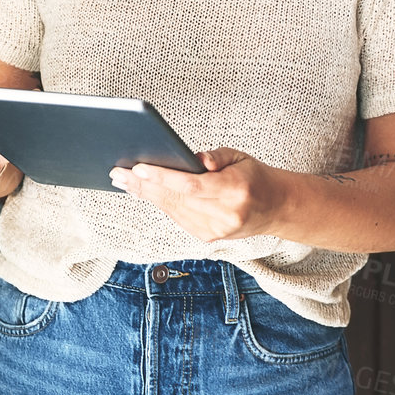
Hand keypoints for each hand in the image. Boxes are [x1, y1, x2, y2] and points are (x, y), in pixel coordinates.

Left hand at [108, 147, 283, 241]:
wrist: (277, 207)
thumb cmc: (255, 176)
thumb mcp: (240, 157)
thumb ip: (216, 156)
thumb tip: (193, 159)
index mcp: (234, 191)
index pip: (190, 185)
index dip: (162, 177)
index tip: (137, 167)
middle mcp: (225, 216)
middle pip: (175, 200)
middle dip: (143, 185)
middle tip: (118, 173)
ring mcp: (216, 231)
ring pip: (172, 210)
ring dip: (146, 195)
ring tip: (124, 180)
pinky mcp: (209, 238)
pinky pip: (178, 218)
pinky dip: (161, 204)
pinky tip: (144, 192)